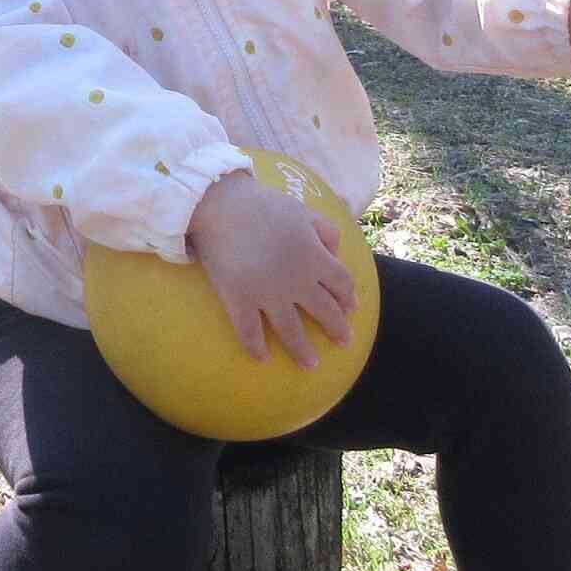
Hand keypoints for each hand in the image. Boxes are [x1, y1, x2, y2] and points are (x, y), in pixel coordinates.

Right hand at [186, 168, 358, 370]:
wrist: (219, 205)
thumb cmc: (262, 205)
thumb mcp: (303, 210)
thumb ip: (326, 230)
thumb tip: (336, 253)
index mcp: (314, 257)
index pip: (341, 283)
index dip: (348, 297)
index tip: (350, 308)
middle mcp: (296, 281)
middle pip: (324, 311)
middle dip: (337, 329)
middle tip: (343, 342)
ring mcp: (267, 294)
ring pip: (291, 330)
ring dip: (302, 350)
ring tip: (311, 365)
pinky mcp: (239, 300)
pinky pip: (249, 331)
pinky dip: (256, 347)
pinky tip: (262, 359)